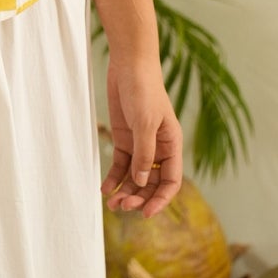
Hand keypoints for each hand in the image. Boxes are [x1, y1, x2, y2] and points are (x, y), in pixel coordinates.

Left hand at [100, 51, 182, 219]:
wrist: (128, 65)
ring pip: (135, 177)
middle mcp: (158, 148)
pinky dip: (114, 177)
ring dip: (125, 191)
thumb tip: (141, 181)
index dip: (160, 200)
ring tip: (111, 203)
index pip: (171, 182)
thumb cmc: (144, 90)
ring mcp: (140, 144)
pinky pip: (121, 164)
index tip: (145, 213)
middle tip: (121, 206)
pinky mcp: (124, 138)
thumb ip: (144, 153)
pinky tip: (105, 188)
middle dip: (139, 197)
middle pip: (151, 183)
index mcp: (172, 145)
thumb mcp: (145, 122)